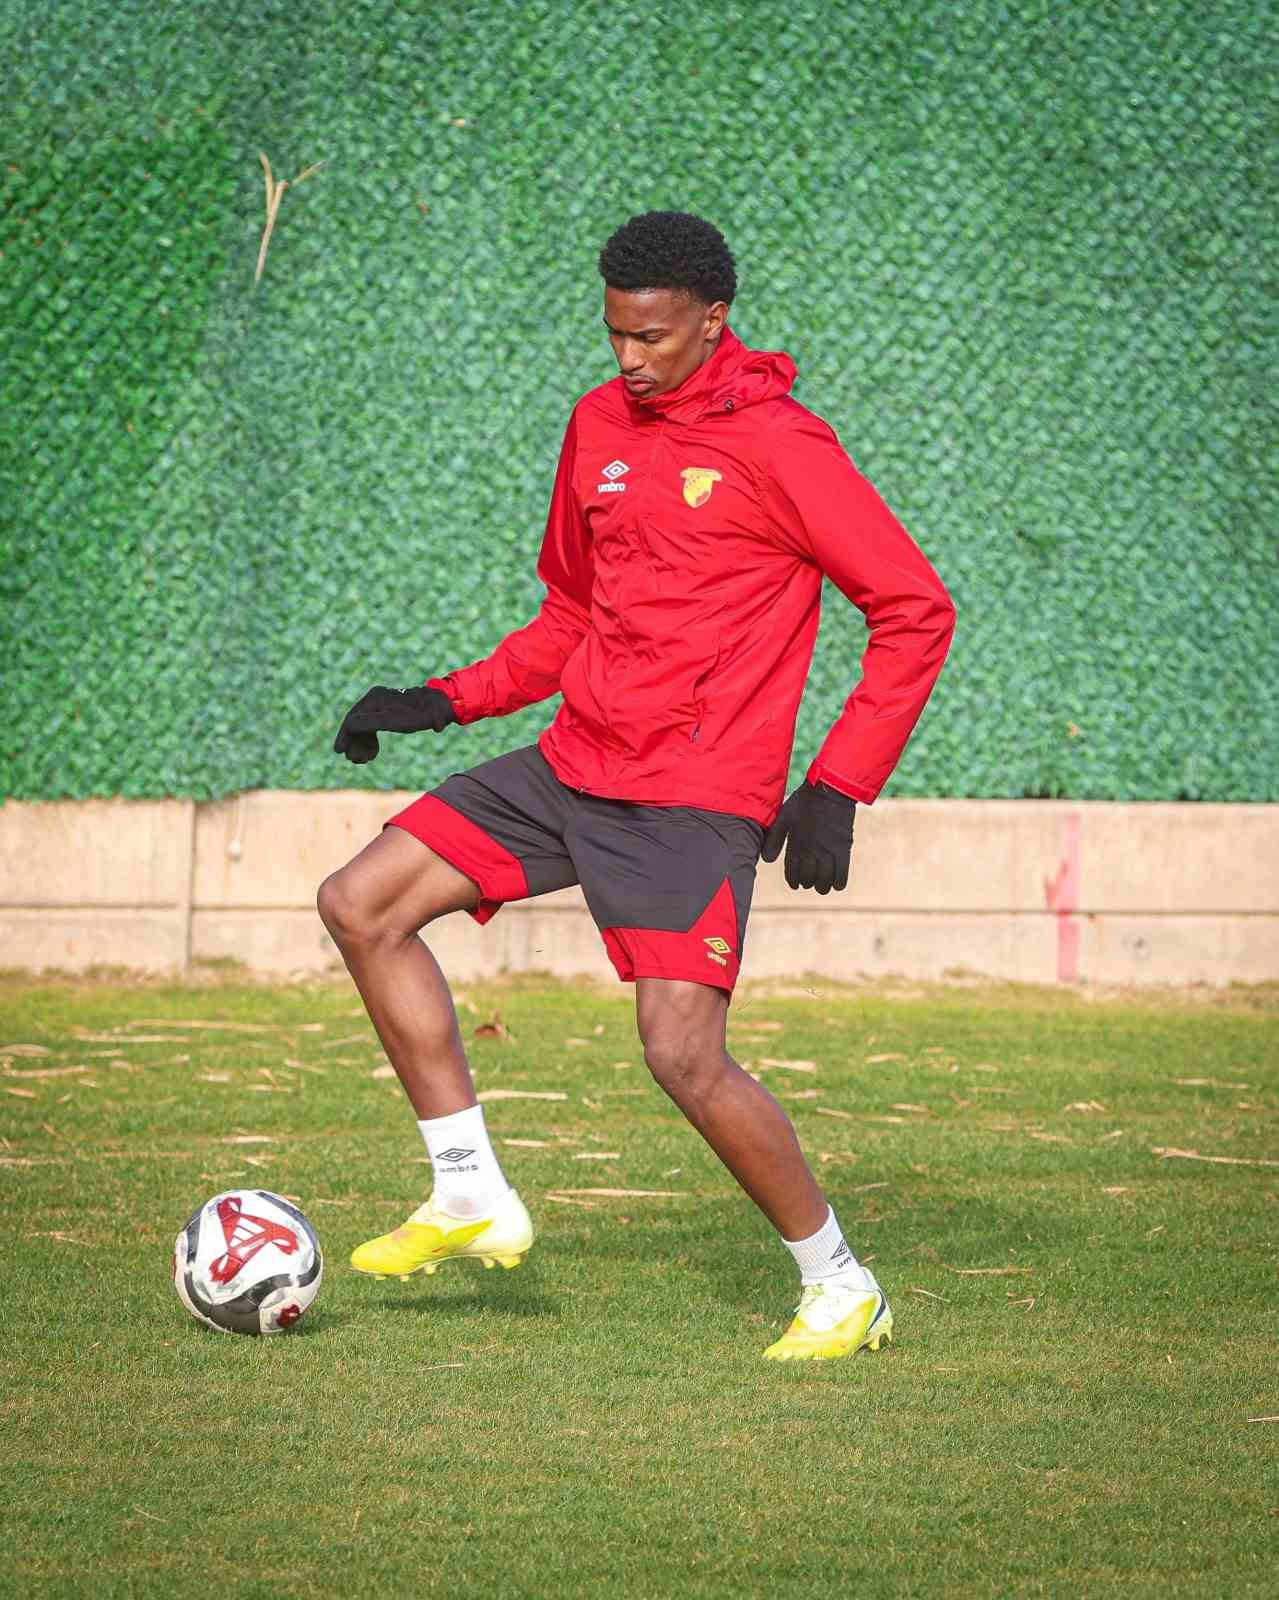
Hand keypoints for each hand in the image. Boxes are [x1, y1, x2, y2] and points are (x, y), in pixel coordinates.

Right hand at [332, 684, 456, 763]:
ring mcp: (381, 706)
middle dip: (354, 743)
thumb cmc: (418, 715)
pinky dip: (370, 741)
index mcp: (374, 699)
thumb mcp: (393, 721)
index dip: (344, 737)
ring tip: (365, 759)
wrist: (439, 708)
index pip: (352, 720)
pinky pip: (373, 728)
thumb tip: (349, 727)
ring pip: (364, 728)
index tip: (339, 752)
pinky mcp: (388, 713)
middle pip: (356, 724)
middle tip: (356, 761)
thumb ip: (370, 723)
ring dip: (362, 744)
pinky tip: (372, 753)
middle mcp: (375, 699)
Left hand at [760, 781, 855, 892]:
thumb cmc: (804, 802)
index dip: (793, 881)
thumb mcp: (784, 817)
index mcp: (795, 844)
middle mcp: (810, 851)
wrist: (830, 790)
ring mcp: (828, 851)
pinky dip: (838, 883)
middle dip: (807, 883)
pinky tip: (836, 883)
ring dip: (822, 886)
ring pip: (824, 882)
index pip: (792, 873)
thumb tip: (767, 860)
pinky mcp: (843, 849)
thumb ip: (774, 839)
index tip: (795, 883)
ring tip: (822, 884)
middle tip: (809, 881)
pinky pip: (842, 875)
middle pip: (808, 880)